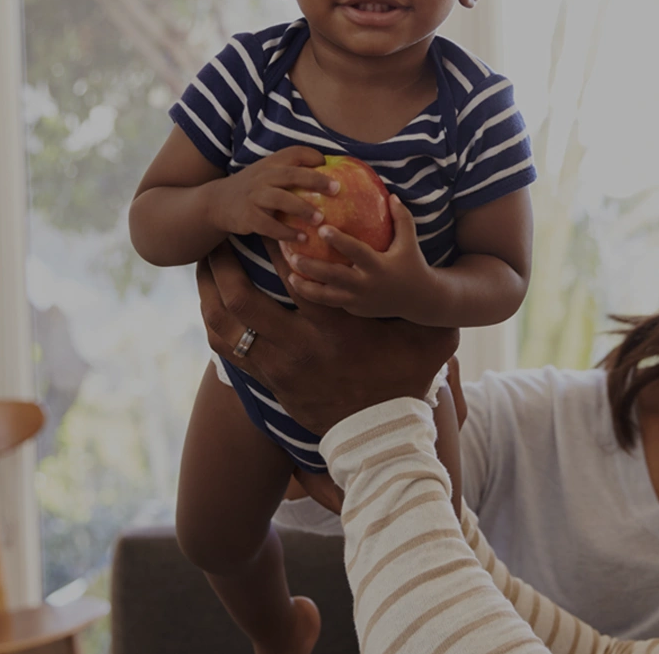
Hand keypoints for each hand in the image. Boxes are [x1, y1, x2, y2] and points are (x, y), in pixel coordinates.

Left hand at [196, 243, 458, 435]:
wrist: (380, 439)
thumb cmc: (403, 384)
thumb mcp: (429, 343)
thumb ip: (435, 308)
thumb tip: (453, 273)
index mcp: (334, 327)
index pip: (296, 275)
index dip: (274, 244)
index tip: (263, 219)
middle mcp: (298, 345)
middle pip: (243, 299)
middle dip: (223, 266)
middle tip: (218, 238)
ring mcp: (278, 367)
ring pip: (226, 326)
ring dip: (209, 294)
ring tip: (205, 266)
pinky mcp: (268, 383)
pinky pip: (228, 351)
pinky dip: (214, 323)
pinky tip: (210, 303)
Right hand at [204, 146, 336, 245]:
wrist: (217, 202)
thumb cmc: (254, 189)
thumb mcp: (268, 173)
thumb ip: (292, 173)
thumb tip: (333, 178)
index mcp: (272, 163)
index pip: (294, 152)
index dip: (313, 156)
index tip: (329, 164)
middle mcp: (263, 176)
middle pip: (291, 174)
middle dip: (315, 180)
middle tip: (337, 189)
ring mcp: (254, 196)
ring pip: (280, 199)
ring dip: (302, 208)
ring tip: (321, 219)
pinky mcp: (248, 216)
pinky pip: (269, 225)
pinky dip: (286, 232)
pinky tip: (302, 238)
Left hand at [281, 193, 436, 319]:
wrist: (419, 300)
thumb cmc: (412, 264)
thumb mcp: (410, 241)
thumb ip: (402, 217)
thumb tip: (391, 194)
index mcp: (379, 266)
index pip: (356, 252)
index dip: (339, 241)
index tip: (321, 228)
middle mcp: (367, 285)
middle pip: (334, 276)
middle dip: (312, 267)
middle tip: (293, 255)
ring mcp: (359, 300)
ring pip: (327, 297)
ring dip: (306, 287)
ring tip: (290, 274)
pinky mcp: (354, 309)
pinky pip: (330, 302)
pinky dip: (314, 294)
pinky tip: (298, 284)